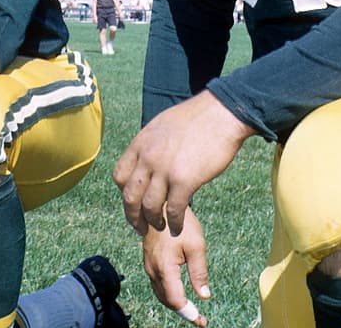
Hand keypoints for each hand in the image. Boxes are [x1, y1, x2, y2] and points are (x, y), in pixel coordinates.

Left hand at [113, 91, 253, 235]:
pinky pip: (174, 209)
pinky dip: (174, 222)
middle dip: (133, 216)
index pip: (120, 176)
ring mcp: (165, 169)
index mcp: (141, 143)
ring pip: (149, 206)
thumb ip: (151, 146)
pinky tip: (177, 227)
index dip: (124, 193)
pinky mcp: (185, 179)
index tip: (133, 203)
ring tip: (161, 227)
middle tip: (140, 226)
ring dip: (153, 222)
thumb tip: (147, 160)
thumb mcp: (162, 127)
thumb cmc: (197, 118)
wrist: (220, 113)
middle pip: (130, 196)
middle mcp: (148, 157)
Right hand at [143, 207, 210, 326]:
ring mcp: (148, 265)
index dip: (189, 314)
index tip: (201, 322)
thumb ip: (199, 273)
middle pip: (167, 301)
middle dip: (183, 312)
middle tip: (199, 319)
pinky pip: (157, 284)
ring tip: (191, 310)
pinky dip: (168, 293)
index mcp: (165, 268)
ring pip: (160, 294)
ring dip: (174, 304)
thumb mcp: (196, 246)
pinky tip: (179, 293)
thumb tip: (204, 295)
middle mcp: (153, 270)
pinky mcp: (148, 260)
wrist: (161, 204)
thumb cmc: (181, 223)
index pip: (176, 301)